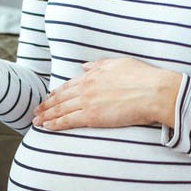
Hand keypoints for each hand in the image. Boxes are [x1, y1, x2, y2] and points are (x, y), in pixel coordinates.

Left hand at [34, 58, 181, 131]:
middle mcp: (86, 88)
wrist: (154, 92)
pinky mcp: (92, 117)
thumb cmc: (142, 77)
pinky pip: (68, 121)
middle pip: (60, 98)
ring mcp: (88, 103)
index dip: (56, 93)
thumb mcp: (118, 63)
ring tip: (36, 121)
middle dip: (46, 106)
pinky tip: (47, 127)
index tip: (48, 98)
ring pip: (61, 110)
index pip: (68, 86)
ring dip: (46, 116)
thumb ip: (99, 65)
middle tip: (36, 112)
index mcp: (92, 75)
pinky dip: (56, 124)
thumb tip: (86, 66)